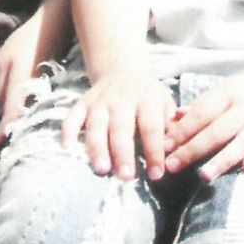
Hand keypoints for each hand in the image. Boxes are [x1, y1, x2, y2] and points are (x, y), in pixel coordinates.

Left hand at [0, 17, 43, 150]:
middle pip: (22, 120)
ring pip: (29, 114)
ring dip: (18, 123)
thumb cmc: (25, 40)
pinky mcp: (48, 86)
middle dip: (9, 133)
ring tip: (6, 132)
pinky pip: (35, 105)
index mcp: (21, 86)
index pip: (10, 117)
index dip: (0, 134)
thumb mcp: (4, 61)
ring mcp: (44, 90)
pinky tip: (20, 113)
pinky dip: (26, 112)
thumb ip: (0, 87)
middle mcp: (35, 93)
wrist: (52, 26)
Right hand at [61, 70, 175, 181]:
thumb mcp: (164, 102)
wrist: (121, 66)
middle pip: (121, 127)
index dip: (154, 150)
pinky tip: (67, 148)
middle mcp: (121, 100)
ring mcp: (100, 101)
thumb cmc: (147, 94)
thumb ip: (170, 125)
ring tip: (101, 169)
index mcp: (146, 100)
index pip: (151, 127)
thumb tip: (176, 150)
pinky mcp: (83, 102)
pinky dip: (68, 131)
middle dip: (123, 153)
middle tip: (126, 176)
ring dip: (97, 147)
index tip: (157, 174)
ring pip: (96, 124)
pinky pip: (73, 116)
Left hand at [164, 70, 243, 180]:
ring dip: (223, 159)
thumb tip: (173, 117)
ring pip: (241, 142)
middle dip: (193, 150)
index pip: (202, 113)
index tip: (164, 146)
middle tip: (173, 166)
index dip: (182, 130)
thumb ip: (202, 105)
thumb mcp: (226, 90)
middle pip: (217, 130)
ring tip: (204, 175)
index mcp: (229, 93)